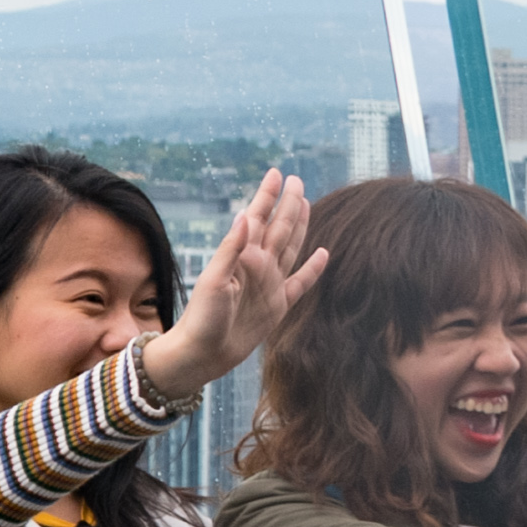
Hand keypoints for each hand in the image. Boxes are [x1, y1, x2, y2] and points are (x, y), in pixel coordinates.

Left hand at [142, 170, 330, 403]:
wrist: (203, 353)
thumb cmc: (203, 317)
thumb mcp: (215, 281)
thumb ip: (231, 249)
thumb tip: (244, 215)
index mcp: (243, 256)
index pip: (258, 218)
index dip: (267, 196)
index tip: (276, 173)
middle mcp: (258, 266)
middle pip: (279, 228)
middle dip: (287, 203)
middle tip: (297, 179)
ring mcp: (270, 285)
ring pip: (291, 248)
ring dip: (300, 226)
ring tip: (306, 204)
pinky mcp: (278, 306)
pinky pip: (301, 283)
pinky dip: (313, 269)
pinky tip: (324, 254)